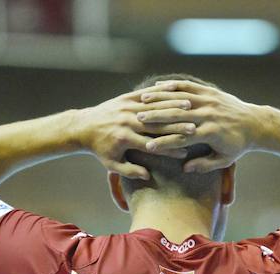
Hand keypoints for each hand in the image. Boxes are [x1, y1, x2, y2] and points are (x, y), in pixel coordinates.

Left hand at [75, 84, 197, 178]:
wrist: (84, 127)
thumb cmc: (100, 149)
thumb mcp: (112, 164)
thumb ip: (129, 171)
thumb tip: (147, 176)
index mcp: (125, 139)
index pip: (152, 145)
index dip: (168, 149)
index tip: (184, 153)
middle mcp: (127, 122)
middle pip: (156, 125)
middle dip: (175, 127)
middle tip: (195, 129)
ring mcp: (126, 108)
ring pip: (154, 107)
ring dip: (172, 107)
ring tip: (191, 108)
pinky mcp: (126, 98)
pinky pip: (146, 94)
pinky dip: (161, 93)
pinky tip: (175, 91)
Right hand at [135, 80, 260, 172]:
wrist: (255, 123)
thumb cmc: (238, 145)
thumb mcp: (224, 159)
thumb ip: (204, 165)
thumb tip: (185, 168)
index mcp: (210, 133)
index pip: (182, 139)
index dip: (165, 143)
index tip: (148, 147)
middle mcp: (209, 114)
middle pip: (177, 116)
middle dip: (156, 118)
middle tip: (137, 120)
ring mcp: (210, 100)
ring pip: (180, 98)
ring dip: (159, 99)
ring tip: (142, 102)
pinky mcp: (210, 91)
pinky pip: (188, 86)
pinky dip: (172, 86)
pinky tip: (157, 87)